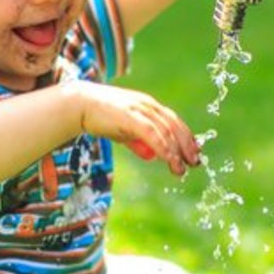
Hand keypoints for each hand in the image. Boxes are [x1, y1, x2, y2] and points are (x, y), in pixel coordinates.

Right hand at [72, 81, 199, 175]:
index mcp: (149, 106)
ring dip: (176, 151)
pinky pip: (152, 133)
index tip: (193, 154)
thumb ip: (138, 142)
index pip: (174, 121)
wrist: (79, 104)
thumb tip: (152, 156)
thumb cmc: (100, 117)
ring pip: (166, 131)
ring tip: (180, 169)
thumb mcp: (124, 131)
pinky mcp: (130, 116)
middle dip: (187, 146)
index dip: (186, 138)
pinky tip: (169, 160)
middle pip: (175, 126)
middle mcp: (148, 105)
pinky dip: (163, 147)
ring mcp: (140, 109)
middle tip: (193, 164)